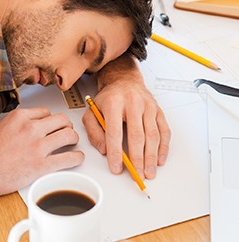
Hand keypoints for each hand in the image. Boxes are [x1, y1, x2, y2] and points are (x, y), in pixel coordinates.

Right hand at [0, 107, 83, 201]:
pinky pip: (68, 158)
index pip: (46, 112)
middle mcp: (31, 128)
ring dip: (73, 137)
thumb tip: (29, 122)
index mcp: (20, 117)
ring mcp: (38, 146)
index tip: (51, 124)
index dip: (50, 118)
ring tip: (72, 141)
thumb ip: (16, 121)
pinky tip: (77, 157)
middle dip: (66, 124)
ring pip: (68, 135)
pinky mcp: (42, 165)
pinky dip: (76, 157)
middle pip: (61, 120)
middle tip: (66, 129)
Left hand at [82, 55, 170, 179]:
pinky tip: (159, 159)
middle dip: (137, 159)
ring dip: (151, 157)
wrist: (124, 80)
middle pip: (137, 135)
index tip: (116, 168)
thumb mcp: (92, 111)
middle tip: (137, 175)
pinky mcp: (158, 110)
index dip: (116, 152)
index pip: (115, 131)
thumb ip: (93, 131)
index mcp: (114, 103)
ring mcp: (148, 106)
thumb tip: (104, 150)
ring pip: (152, 135)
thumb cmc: (108, 99)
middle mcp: (133, 103)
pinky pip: (164, 131)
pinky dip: (163, 147)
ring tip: (149, 172)